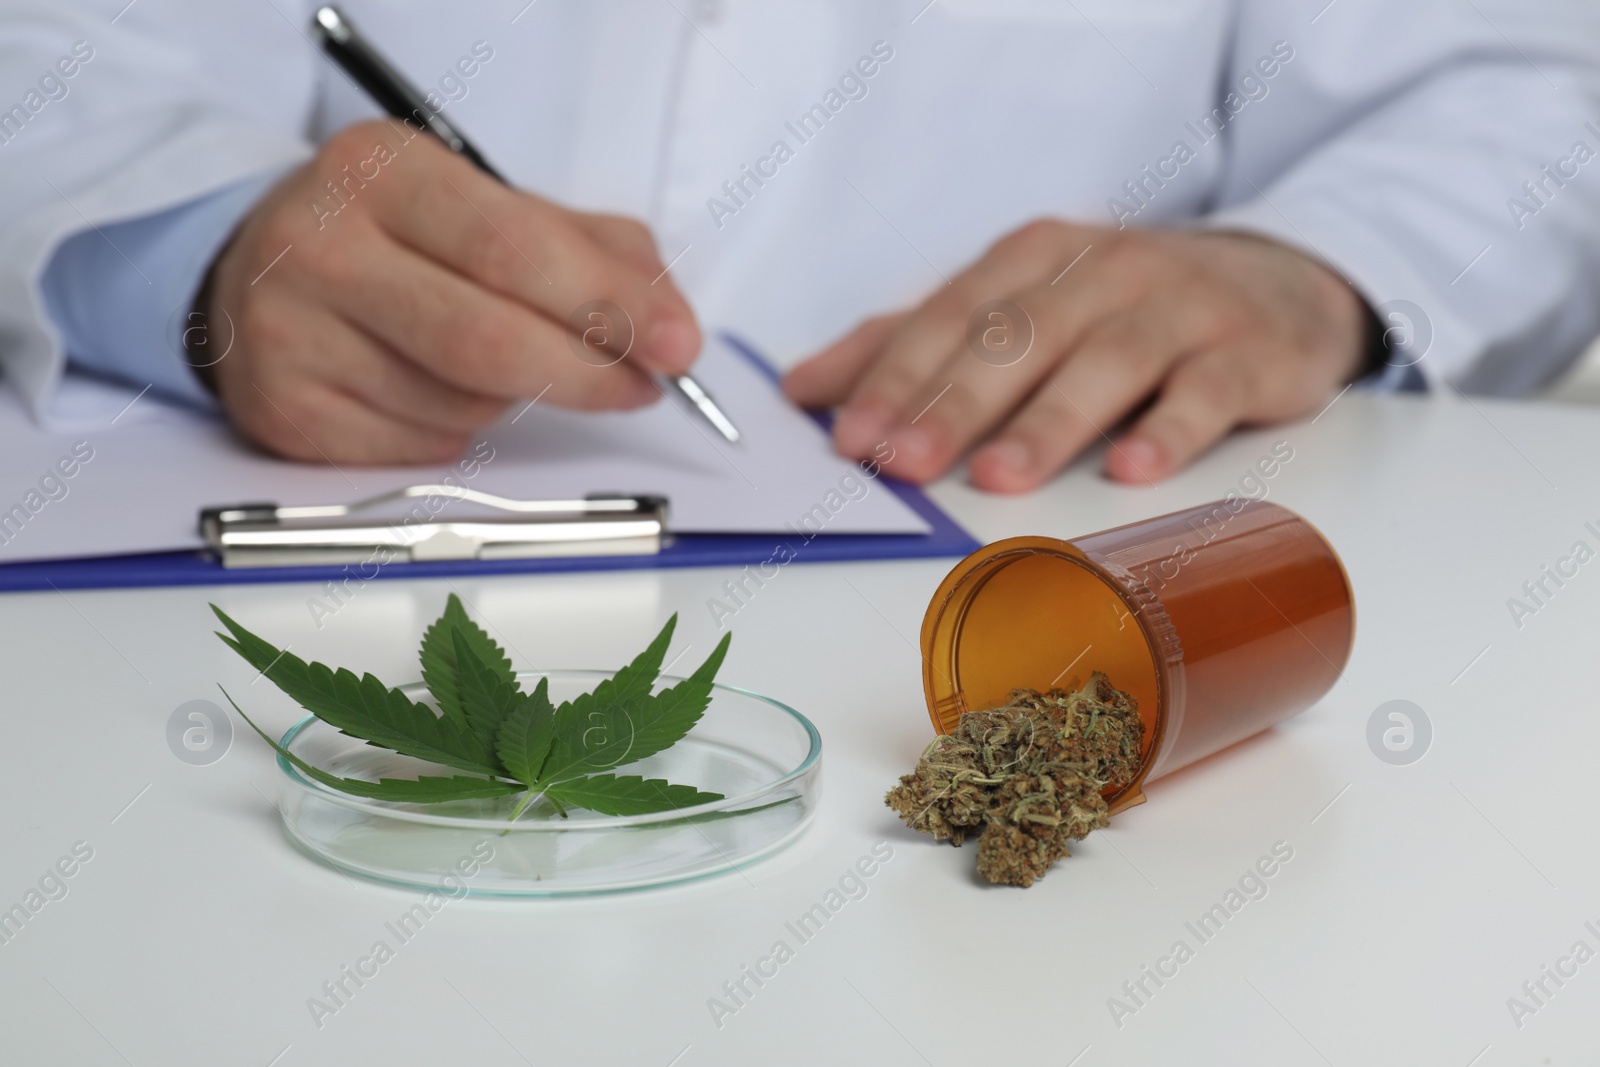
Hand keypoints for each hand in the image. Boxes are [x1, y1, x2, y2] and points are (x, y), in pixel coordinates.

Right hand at [202, 120, 699, 463]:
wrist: (254, 273)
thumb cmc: (393, 238)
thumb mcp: (485, 204)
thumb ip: (590, 248)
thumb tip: (669, 321)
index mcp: (381, 171)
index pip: (514, 248)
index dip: (609, 305)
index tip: (675, 344)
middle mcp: (319, 246)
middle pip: (488, 340)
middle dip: (588, 373)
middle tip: (642, 386)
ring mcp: (290, 334)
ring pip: (463, 403)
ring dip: (517, 398)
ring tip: (499, 361)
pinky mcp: (284, 412)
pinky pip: (423, 446)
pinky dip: (463, 429)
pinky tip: (439, 391)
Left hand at [783, 220, 1365, 490]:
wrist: (1283, 283)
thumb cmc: (1126, 308)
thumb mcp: (1022, 305)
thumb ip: (915, 343)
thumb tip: (804, 390)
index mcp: (1037, 257)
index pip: (952, 316)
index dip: (896, 376)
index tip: (848, 438)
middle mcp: (1105, 271)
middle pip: (1019, 335)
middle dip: (954, 402)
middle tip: (902, 461)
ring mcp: (1181, 306)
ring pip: (1107, 361)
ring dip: (1049, 420)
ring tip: (999, 476)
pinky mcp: (1249, 351)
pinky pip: (1208, 389)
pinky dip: (1173, 428)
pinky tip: (1136, 470)